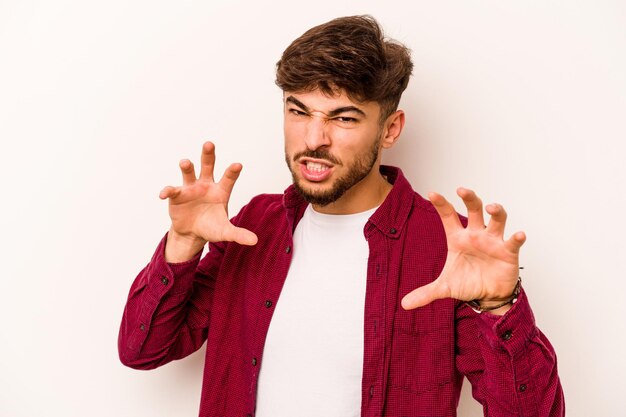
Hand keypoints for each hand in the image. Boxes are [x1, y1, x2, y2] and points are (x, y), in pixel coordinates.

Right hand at [159, 142, 257, 260]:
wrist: (192, 233)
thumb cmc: (211, 227)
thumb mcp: (225, 232)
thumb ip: (238, 234)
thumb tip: (255, 241)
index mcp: (221, 191)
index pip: (228, 179)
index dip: (232, 172)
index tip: (238, 165)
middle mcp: (206, 185)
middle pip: (208, 166)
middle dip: (208, 154)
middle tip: (209, 144)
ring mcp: (190, 188)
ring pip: (189, 173)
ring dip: (187, 167)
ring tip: (185, 162)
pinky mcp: (177, 195)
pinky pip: (171, 190)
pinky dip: (167, 191)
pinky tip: (163, 194)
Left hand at [401, 188, 524, 310]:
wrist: (489, 296)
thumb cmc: (468, 283)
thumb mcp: (445, 287)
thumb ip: (426, 293)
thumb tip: (404, 304)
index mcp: (458, 238)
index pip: (448, 216)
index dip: (441, 204)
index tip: (432, 193)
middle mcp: (476, 235)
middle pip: (474, 209)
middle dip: (470, 198)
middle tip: (462, 190)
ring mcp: (493, 241)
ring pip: (497, 219)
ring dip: (496, 211)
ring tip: (491, 207)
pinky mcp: (508, 252)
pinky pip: (514, 242)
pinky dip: (517, 238)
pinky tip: (519, 234)